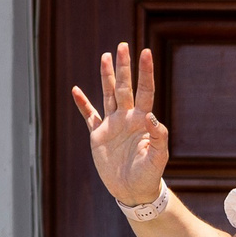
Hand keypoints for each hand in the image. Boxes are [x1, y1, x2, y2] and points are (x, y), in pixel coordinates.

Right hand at [70, 44, 168, 207]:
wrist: (134, 190)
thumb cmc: (149, 175)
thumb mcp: (157, 158)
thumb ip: (158, 137)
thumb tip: (152, 117)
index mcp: (142, 120)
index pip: (144, 90)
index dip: (145, 72)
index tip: (146, 52)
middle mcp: (127, 117)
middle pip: (125, 86)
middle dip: (123, 67)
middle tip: (122, 46)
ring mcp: (112, 125)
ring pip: (108, 94)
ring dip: (106, 77)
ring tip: (105, 57)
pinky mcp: (98, 136)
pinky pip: (90, 116)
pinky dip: (83, 104)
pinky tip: (76, 90)